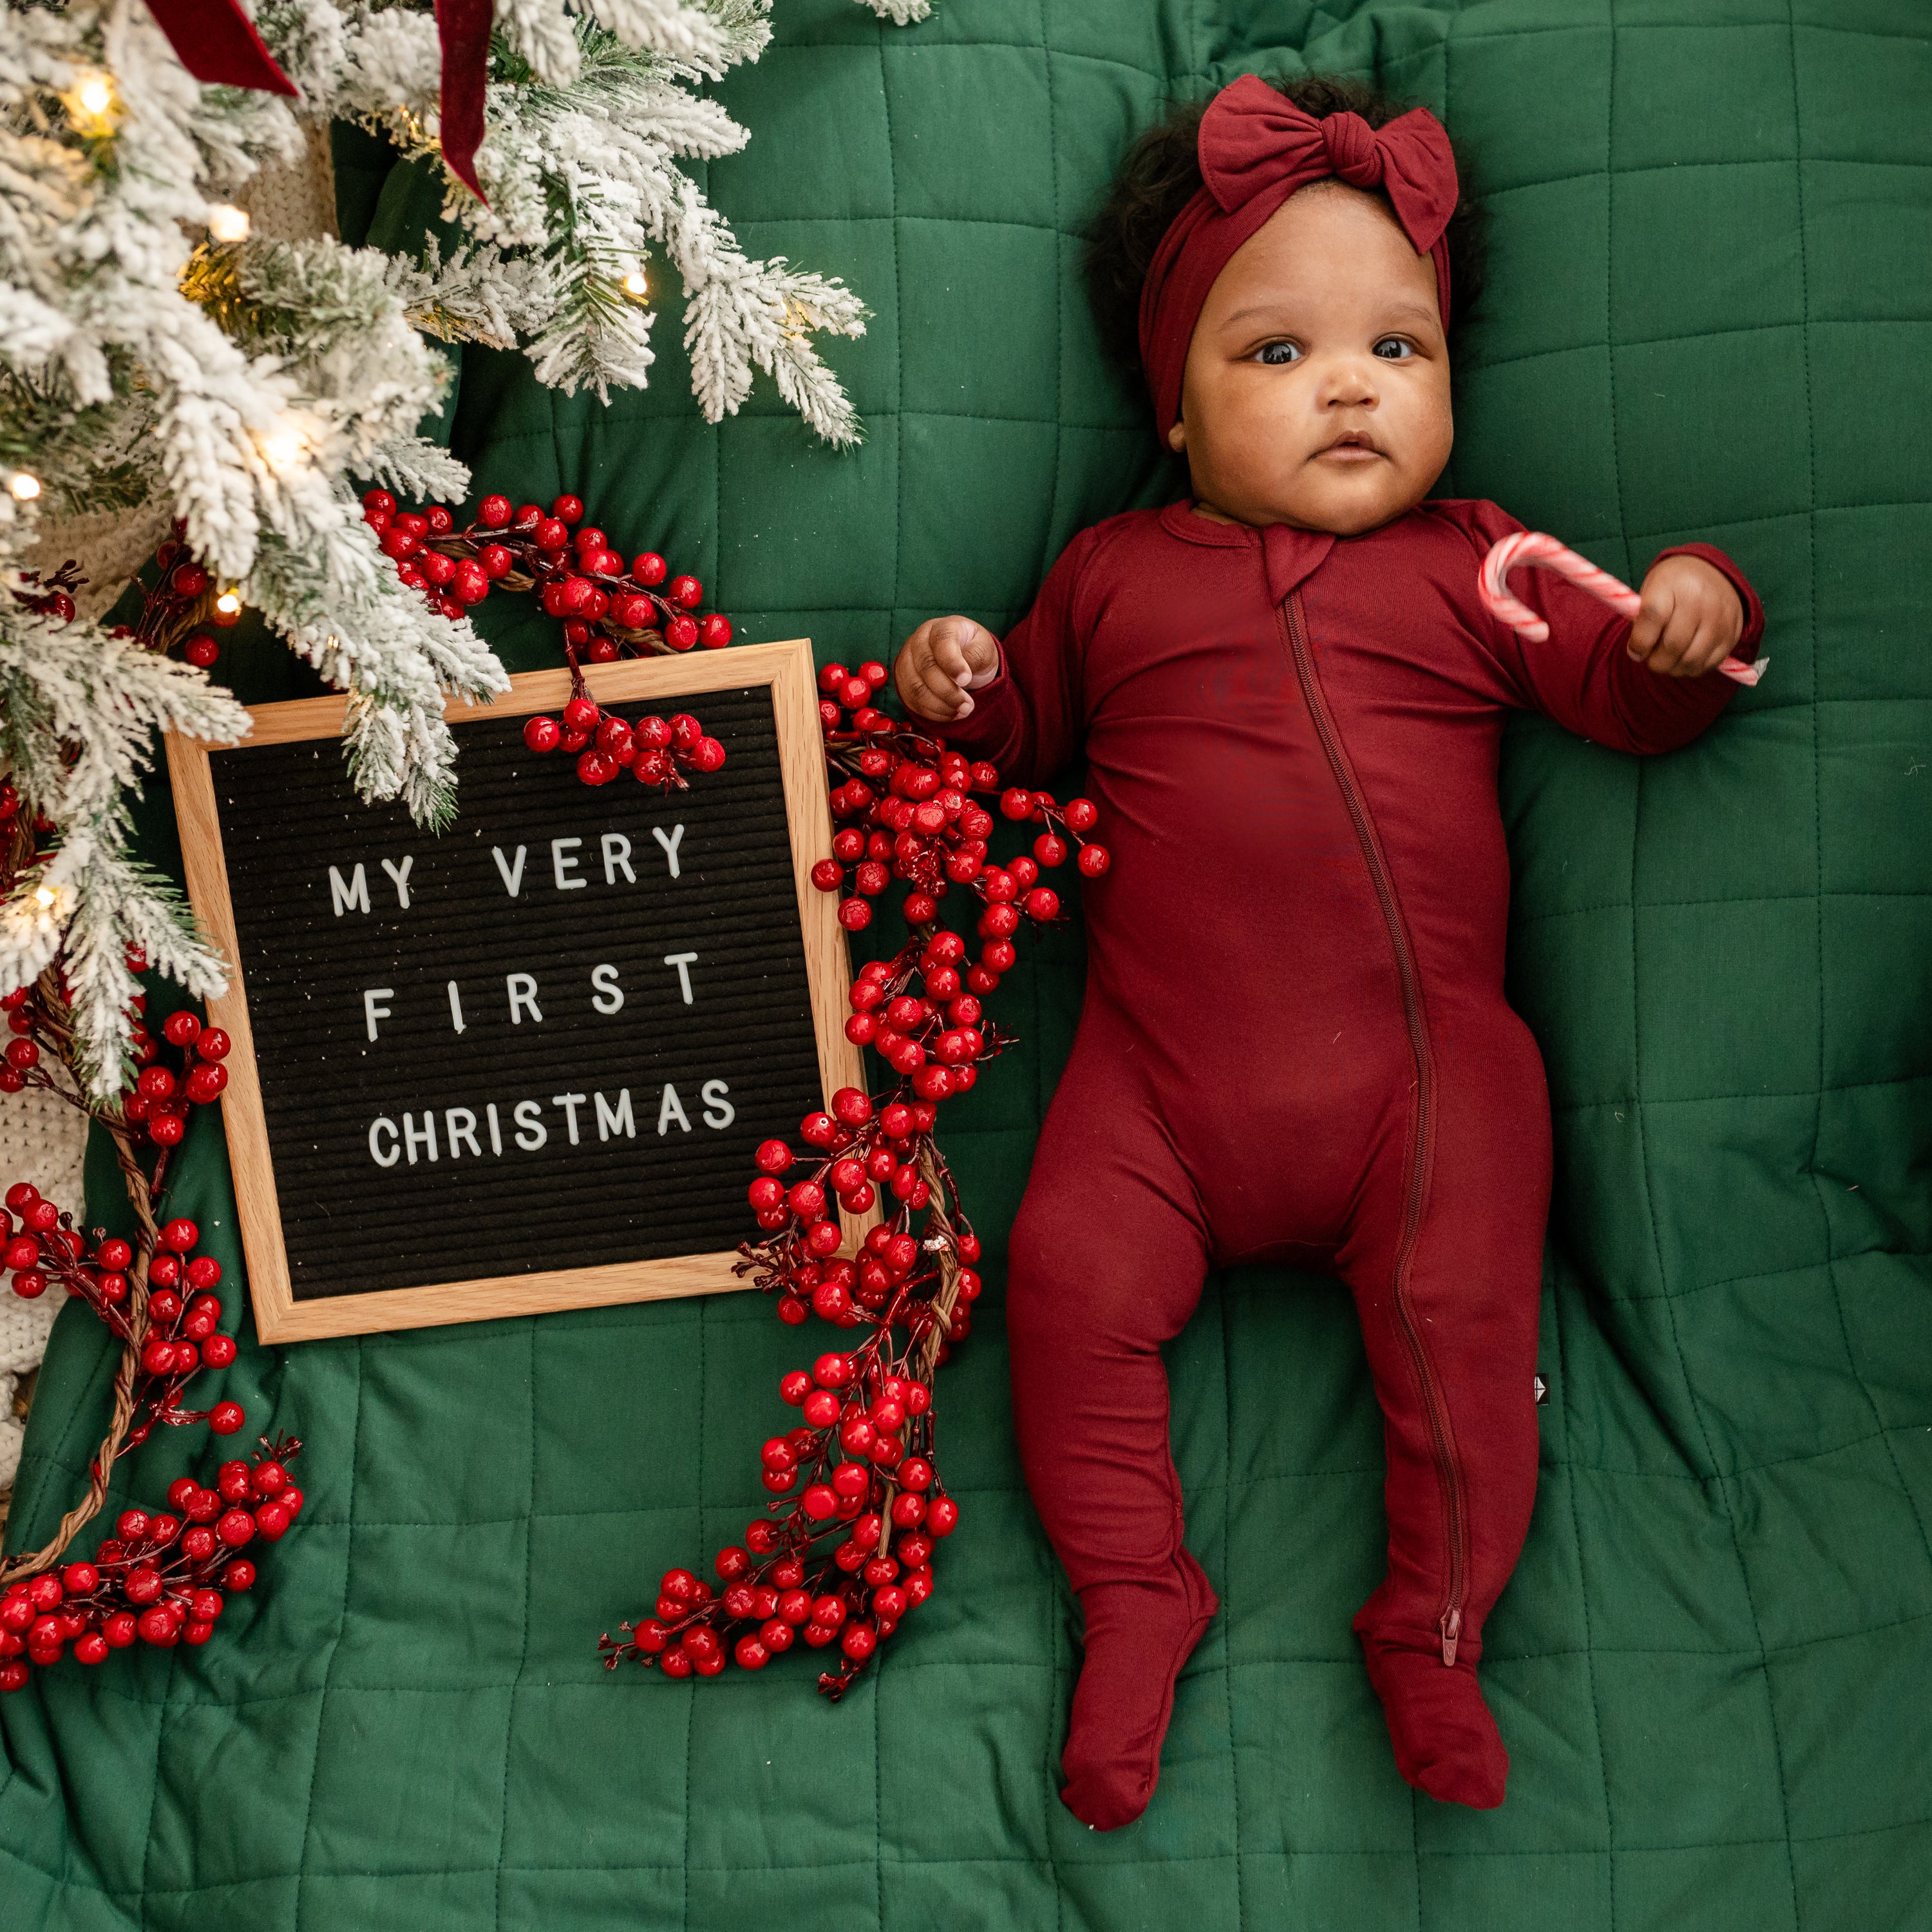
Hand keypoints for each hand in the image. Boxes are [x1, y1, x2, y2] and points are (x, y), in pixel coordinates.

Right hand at [893, 616, 1000, 720]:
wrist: (962, 655)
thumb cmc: (973, 649)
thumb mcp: (984, 648)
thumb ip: (975, 657)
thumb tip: (962, 676)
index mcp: (941, 628)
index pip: (942, 642)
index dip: (952, 663)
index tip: (966, 680)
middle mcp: (919, 641)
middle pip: (926, 667)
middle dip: (948, 692)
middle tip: (968, 706)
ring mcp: (907, 660)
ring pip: (915, 687)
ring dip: (940, 706)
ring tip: (962, 711)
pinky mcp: (902, 681)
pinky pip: (912, 700)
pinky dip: (932, 712)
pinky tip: (951, 713)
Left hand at [1626, 556, 1745, 677]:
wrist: (1713, 574)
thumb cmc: (1673, 586)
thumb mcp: (1652, 589)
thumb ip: (1641, 618)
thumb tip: (1637, 653)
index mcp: (1675, 585)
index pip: (1653, 616)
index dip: (1639, 641)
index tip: (1634, 651)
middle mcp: (1701, 601)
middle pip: (1673, 644)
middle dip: (1655, 661)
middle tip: (1650, 659)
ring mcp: (1720, 619)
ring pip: (1691, 660)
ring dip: (1672, 668)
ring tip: (1665, 660)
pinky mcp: (1732, 635)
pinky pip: (1707, 665)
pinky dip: (1690, 669)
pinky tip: (1683, 659)